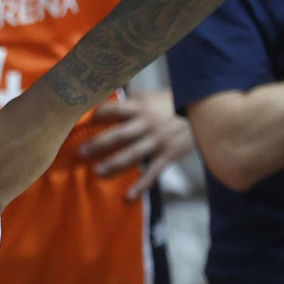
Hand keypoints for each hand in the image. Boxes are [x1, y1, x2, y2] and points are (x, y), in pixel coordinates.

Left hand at [78, 90, 193, 198]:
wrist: (203, 114)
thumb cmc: (170, 105)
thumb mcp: (148, 96)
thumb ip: (128, 96)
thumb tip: (106, 87)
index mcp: (139, 108)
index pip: (113, 110)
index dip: (97, 115)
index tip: (80, 122)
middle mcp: (146, 125)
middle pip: (118, 135)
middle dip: (98, 144)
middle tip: (81, 152)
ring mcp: (157, 142)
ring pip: (131, 155)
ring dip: (114, 165)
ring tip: (98, 172)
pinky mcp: (167, 156)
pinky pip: (152, 173)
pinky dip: (141, 186)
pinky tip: (128, 196)